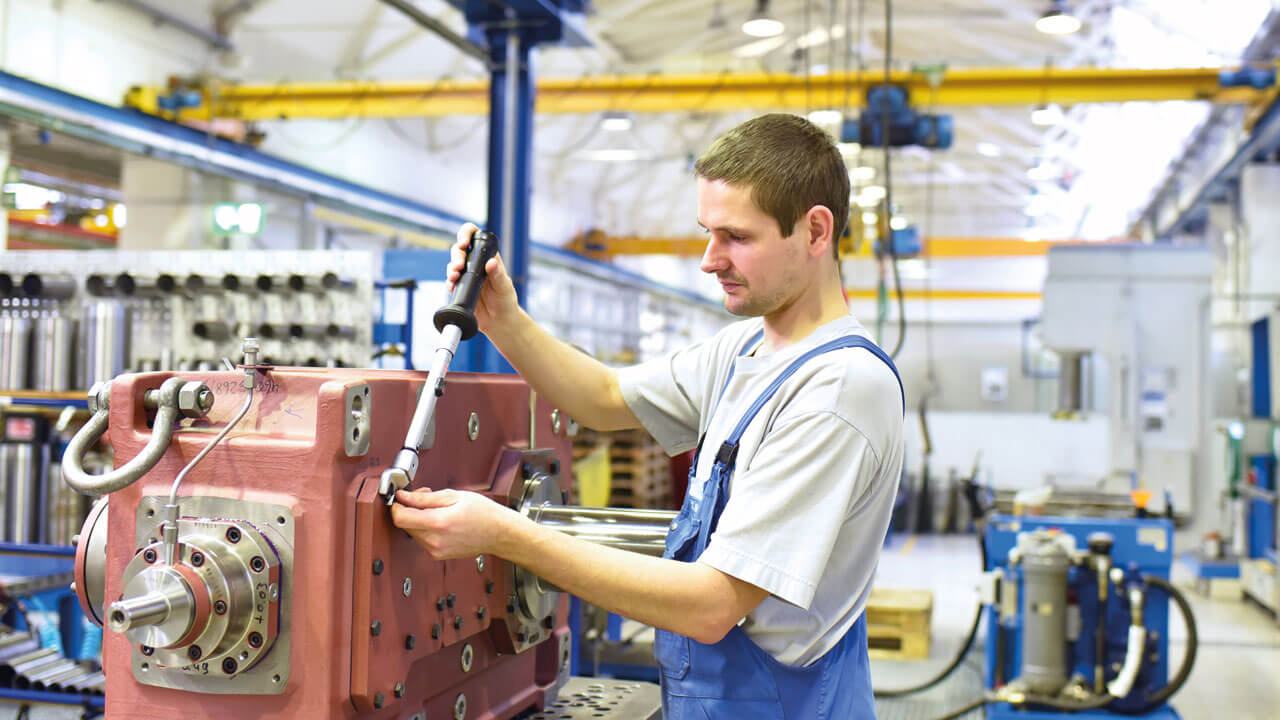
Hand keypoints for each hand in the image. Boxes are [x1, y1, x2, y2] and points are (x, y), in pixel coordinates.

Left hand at [391, 488, 520, 559]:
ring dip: (418, 518)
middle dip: (409, 508)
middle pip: (405, 525)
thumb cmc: (483, 513)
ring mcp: (436, 550)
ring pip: (413, 532)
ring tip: (437, 508)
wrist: (499, 533)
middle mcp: (434, 541)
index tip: (400, 498)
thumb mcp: (454, 496)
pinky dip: (426, 528)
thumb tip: (404, 496)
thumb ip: (424, 497)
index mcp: (438, 523)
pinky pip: (422, 539)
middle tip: (424, 496)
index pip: (400, 518)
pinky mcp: (438, 555)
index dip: (396, 506)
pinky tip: (440, 520)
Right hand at [448, 223, 519, 333]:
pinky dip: (449, 282)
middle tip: (458, 267)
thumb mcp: (505, 287)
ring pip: (453, 264)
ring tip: (454, 277)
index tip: (463, 243)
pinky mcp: (460, 286)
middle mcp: (476, 263)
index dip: (466, 234)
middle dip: (456, 256)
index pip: (475, 236)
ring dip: (450, 269)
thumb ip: (498, 275)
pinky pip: (450, 280)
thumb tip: (491, 263)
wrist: (499, 322)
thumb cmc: (506, 301)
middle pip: (459, 250)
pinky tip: (452, 287)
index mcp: (489, 256)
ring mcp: (467, 274)